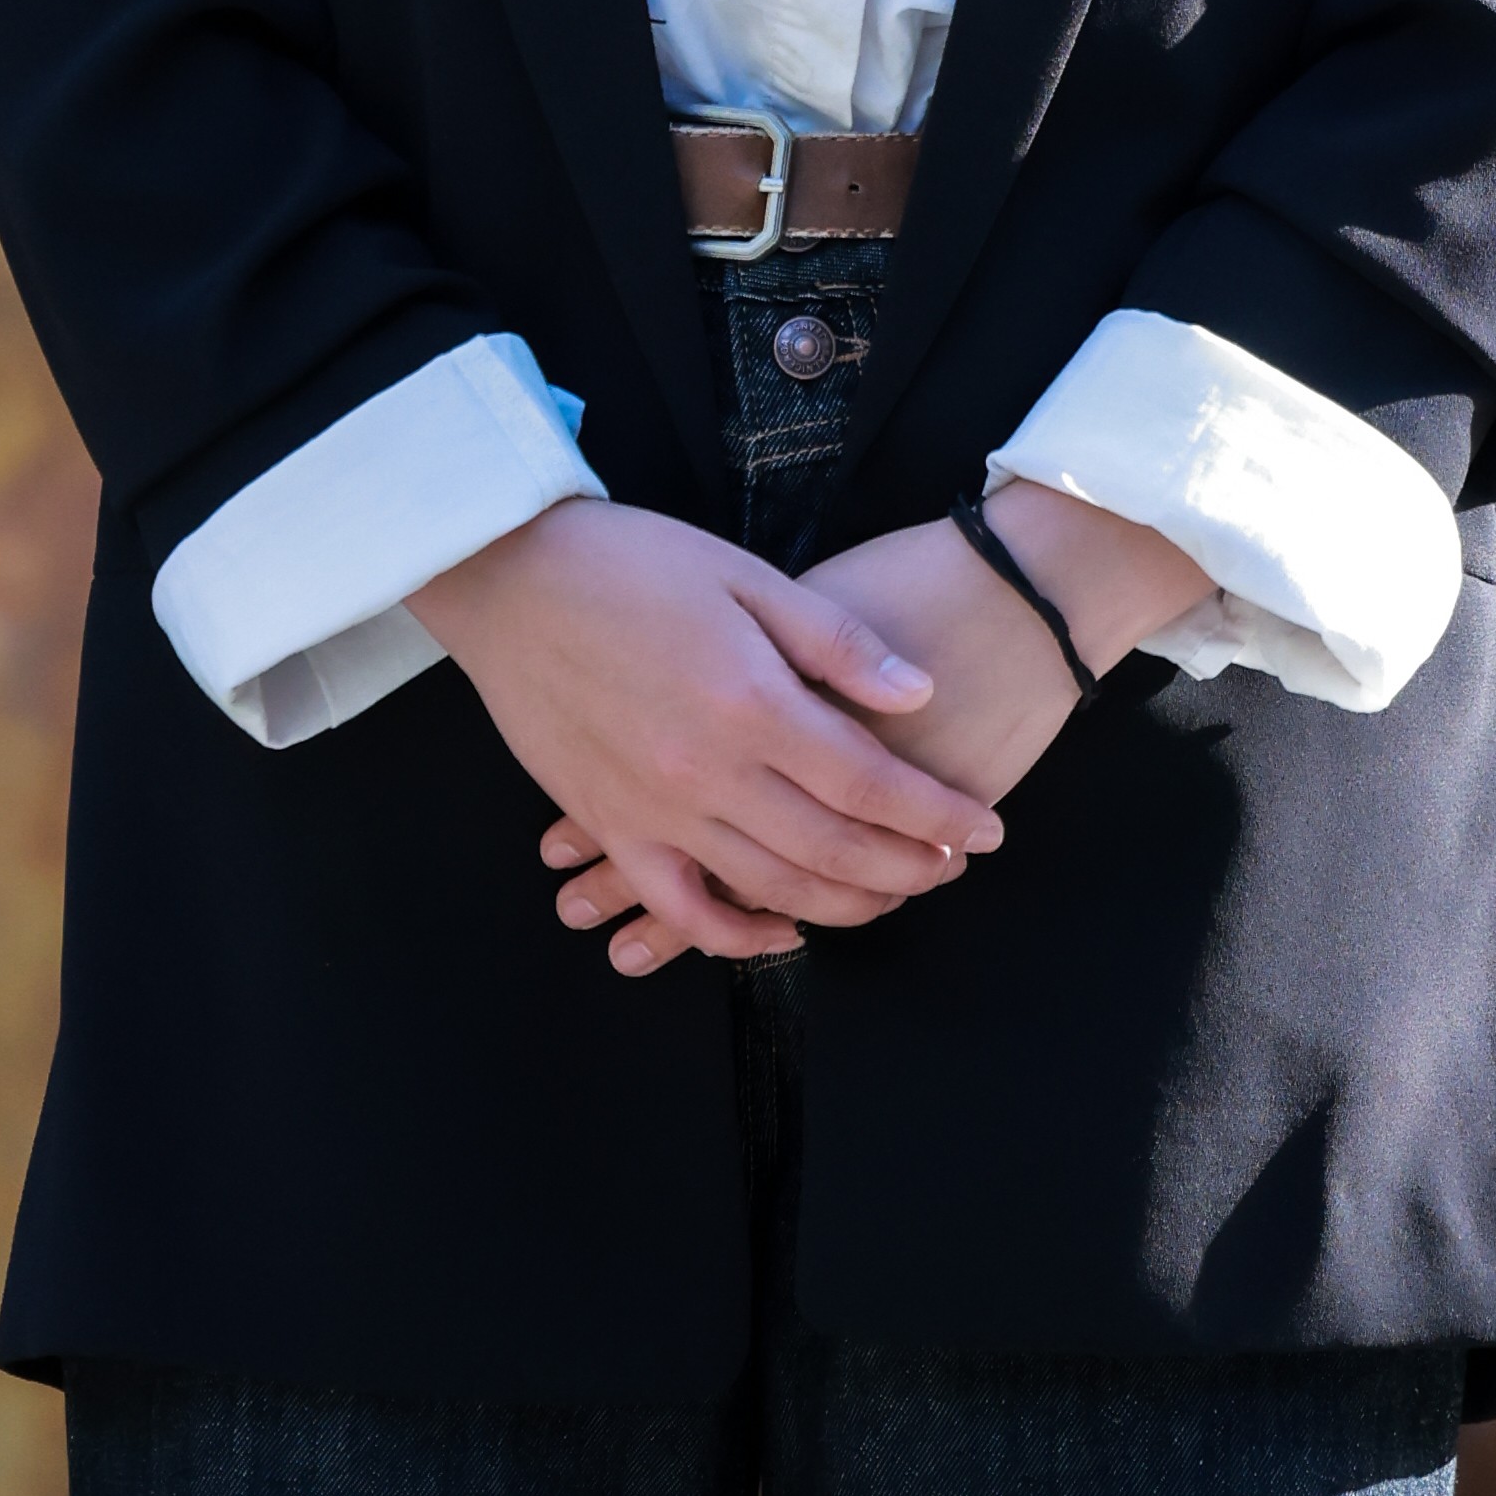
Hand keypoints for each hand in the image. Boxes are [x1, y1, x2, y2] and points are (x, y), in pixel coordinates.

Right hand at [412, 498, 1002, 975]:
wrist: (511, 576)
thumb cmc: (631, 561)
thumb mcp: (746, 574)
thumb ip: (836, 643)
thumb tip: (918, 693)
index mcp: (753, 702)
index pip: (871, 782)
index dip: (936, 814)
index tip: (985, 830)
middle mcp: (710, 772)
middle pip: (833, 848)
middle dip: (908, 867)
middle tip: (952, 869)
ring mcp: (655, 810)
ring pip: (770, 887)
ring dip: (844, 903)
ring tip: (894, 896)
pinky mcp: (610, 826)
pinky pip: (682, 907)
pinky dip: (737, 934)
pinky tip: (781, 930)